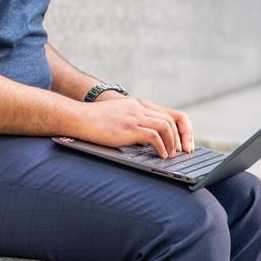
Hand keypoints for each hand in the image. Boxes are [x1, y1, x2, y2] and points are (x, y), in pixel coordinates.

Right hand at [79, 97, 193, 157]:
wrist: (80, 117)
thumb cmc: (96, 121)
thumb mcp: (119, 116)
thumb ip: (133, 123)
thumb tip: (144, 141)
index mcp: (138, 104)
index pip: (167, 113)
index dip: (178, 128)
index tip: (180, 142)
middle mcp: (140, 108)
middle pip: (170, 119)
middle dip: (179, 137)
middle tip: (180, 151)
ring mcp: (135, 117)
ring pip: (165, 127)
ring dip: (172, 142)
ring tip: (171, 155)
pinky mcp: (130, 128)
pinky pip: (154, 137)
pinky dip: (162, 147)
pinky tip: (162, 155)